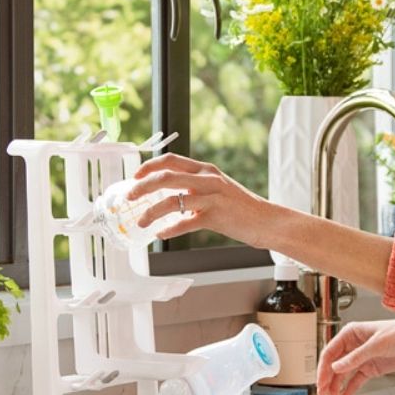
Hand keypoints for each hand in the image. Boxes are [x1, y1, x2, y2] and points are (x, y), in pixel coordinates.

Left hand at [129, 153, 270, 245]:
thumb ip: (196, 187)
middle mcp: (207, 179)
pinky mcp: (215, 216)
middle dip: (142, 186)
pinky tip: (161, 234)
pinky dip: (169, 230)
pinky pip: (184, 223)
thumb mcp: (218, 188)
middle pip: (165, 177)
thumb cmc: (240, 207)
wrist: (265, 220)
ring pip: (171, 201)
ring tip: (141, 221)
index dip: (149, 166)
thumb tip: (169, 194)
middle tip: (129, 197)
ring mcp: (211, 197)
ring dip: (151, 212)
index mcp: (206, 170)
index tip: (135, 176)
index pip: (171, 160)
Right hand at [317, 315, 394, 394]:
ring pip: (344, 374)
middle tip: (323, 394)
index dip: (323, 367)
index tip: (320, 381)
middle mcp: (355, 345)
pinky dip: (350, 390)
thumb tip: (336, 367)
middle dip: (328, 379)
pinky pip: (356, 381)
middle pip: (335, 364)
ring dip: (337, 386)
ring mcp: (363, 357)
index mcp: (352, 333)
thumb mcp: (377, 345)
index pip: (331, 351)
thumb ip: (355, 357)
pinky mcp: (372, 367)